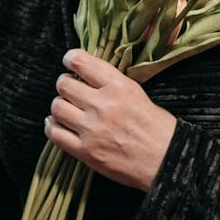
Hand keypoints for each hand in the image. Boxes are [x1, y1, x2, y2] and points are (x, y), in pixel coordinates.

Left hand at [46, 50, 176, 191]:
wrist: (167, 161)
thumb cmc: (158, 127)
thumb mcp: (138, 94)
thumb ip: (111, 84)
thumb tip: (85, 76)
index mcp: (118, 86)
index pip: (81, 62)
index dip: (71, 59)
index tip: (70, 62)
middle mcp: (102, 105)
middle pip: (63, 85)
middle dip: (65, 85)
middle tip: (71, 90)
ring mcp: (92, 129)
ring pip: (56, 108)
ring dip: (59, 106)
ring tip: (67, 109)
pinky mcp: (85, 151)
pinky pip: (55, 134)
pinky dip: (52, 127)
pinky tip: (58, 125)